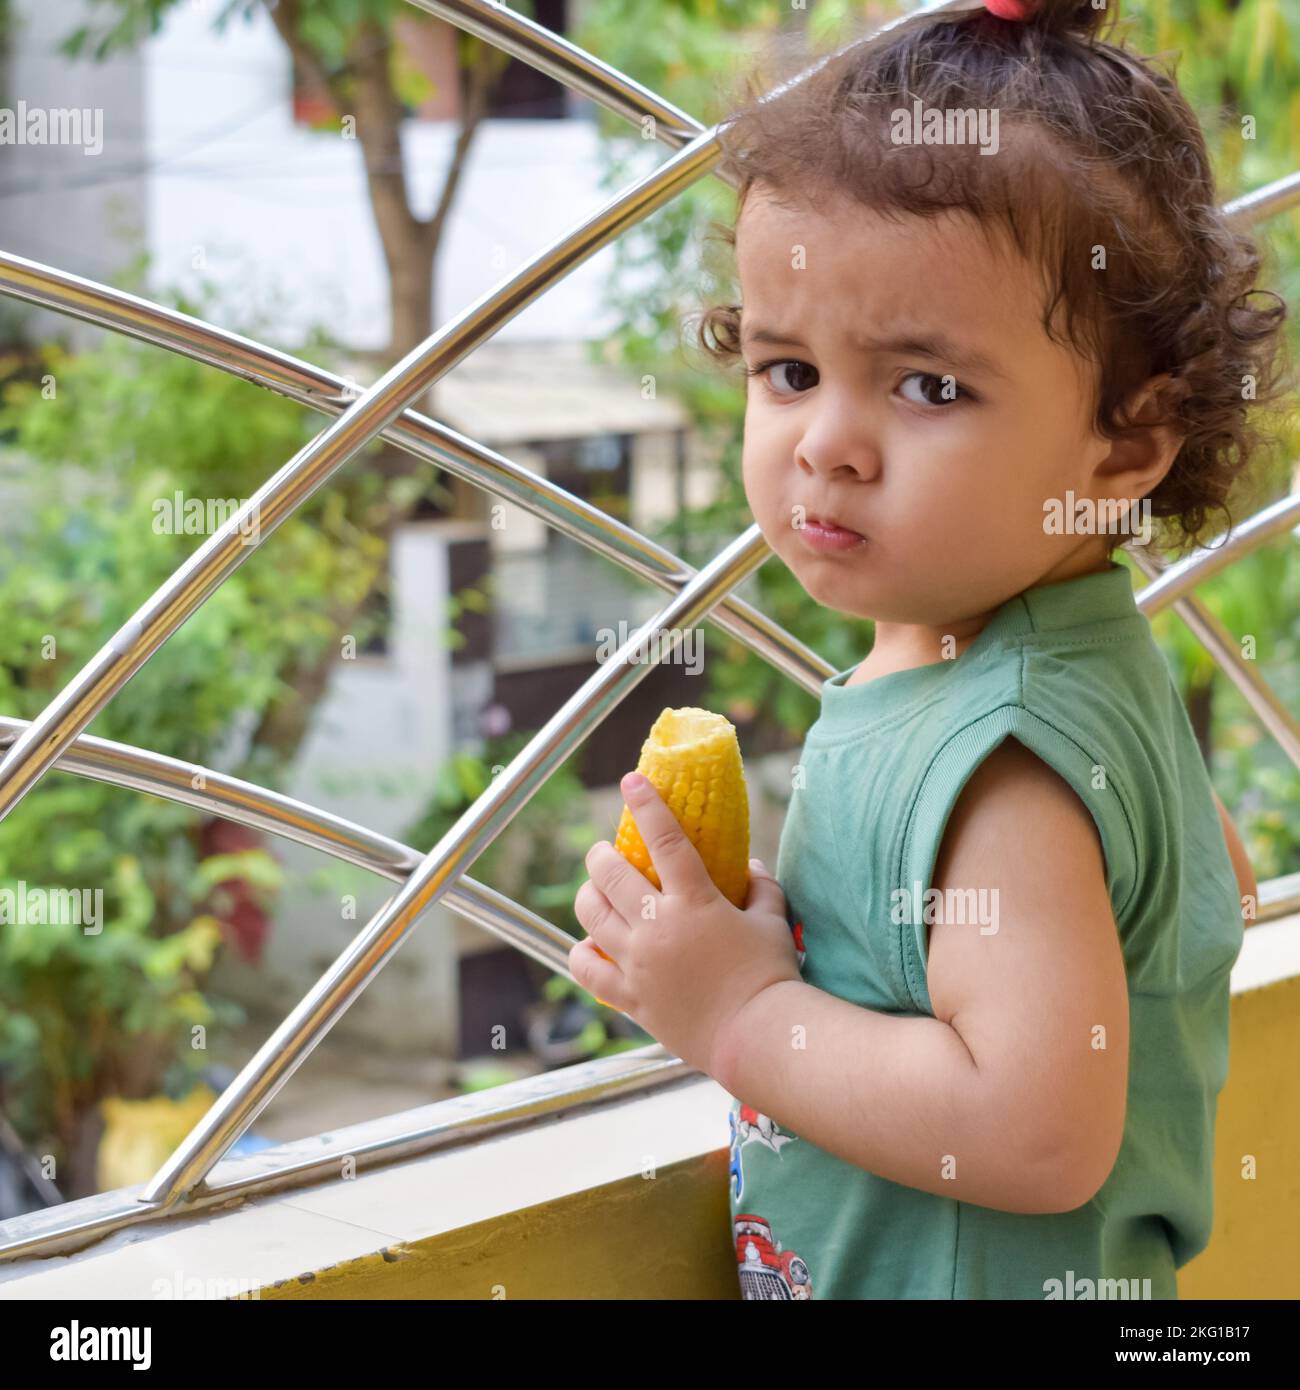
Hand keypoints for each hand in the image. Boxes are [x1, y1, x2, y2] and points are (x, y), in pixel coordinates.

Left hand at [569, 770, 800, 1079]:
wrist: (758, 1036)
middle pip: (610, 874)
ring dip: (587, 894)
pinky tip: (588, 945)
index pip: (663, 840)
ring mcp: (638, 962)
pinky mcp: (630, 996)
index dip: (645, 805)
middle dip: (601, 855)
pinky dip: (581, 953)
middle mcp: (658, 926)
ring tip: (594, 891)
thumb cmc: (771, 976)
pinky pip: (587, 970)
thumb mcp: (772, 920)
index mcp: (694, 901)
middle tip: (605, 852)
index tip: (630, 782)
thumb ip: (761, 888)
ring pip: (591, 915)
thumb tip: (751, 866)